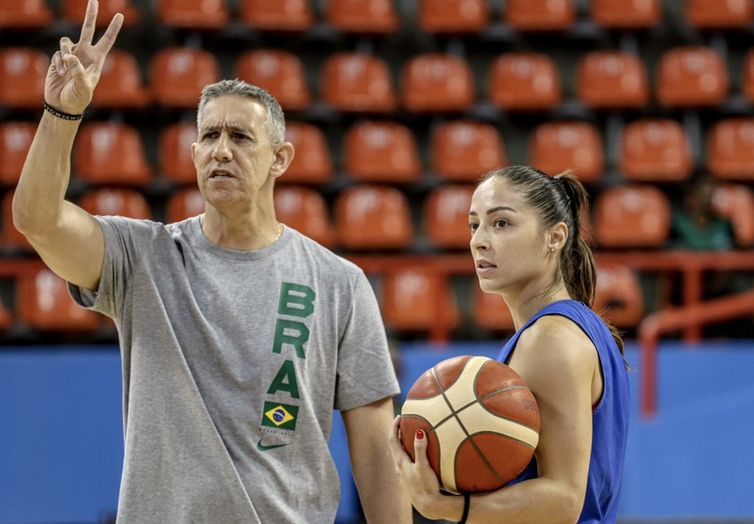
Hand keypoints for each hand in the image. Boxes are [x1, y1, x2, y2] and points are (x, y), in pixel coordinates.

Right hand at [45, 0, 122, 114]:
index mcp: (97, 60)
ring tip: (66, 71)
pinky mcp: (58, 59)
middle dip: (90, 15)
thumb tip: (70, 56)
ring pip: (66, 42)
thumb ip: (78, 71)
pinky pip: (57, 53)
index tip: (120, 15)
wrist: (63, 106)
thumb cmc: (78, 99)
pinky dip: (58, 63)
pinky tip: (60, 74)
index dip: (113, 28)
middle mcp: (85, 54)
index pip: (107, 41)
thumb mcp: (83, 87)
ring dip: (65, 54)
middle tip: (93, 0)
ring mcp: (71, 55)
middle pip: (87, 30)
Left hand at [388, 416, 461, 520]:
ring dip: (402, 441)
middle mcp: (398, 466)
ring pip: (399, 453)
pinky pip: (404, 459)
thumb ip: (420, 449)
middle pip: (394, 445)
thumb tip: (418, 432)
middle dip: (397, 432)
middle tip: (404, 421)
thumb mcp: (423, 466)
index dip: (394, 426)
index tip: (399, 416)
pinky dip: (407, 450)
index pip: (392, 439)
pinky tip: (415, 452)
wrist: (428, 505)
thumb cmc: (425, 486)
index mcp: (400, 461)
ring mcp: (403, 472)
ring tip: (409, 433)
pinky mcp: (408, 477)